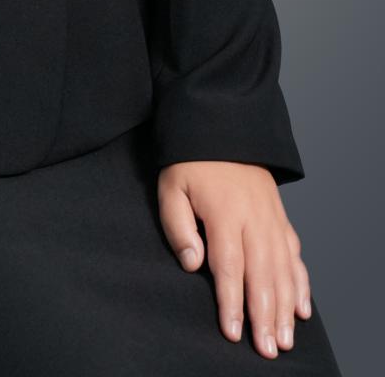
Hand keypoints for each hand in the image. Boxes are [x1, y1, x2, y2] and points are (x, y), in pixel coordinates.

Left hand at [158, 160, 312, 358]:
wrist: (222, 123)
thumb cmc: (191, 160)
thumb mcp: (171, 186)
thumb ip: (178, 226)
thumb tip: (193, 264)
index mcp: (225, 212)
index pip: (229, 266)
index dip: (231, 302)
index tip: (233, 331)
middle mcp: (254, 218)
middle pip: (262, 274)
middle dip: (265, 315)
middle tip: (267, 348)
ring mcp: (271, 218)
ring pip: (283, 269)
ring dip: (286, 307)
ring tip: (285, 338)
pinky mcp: (280, 216)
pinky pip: (295, 255)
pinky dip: (301, 282)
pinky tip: (302, 307)